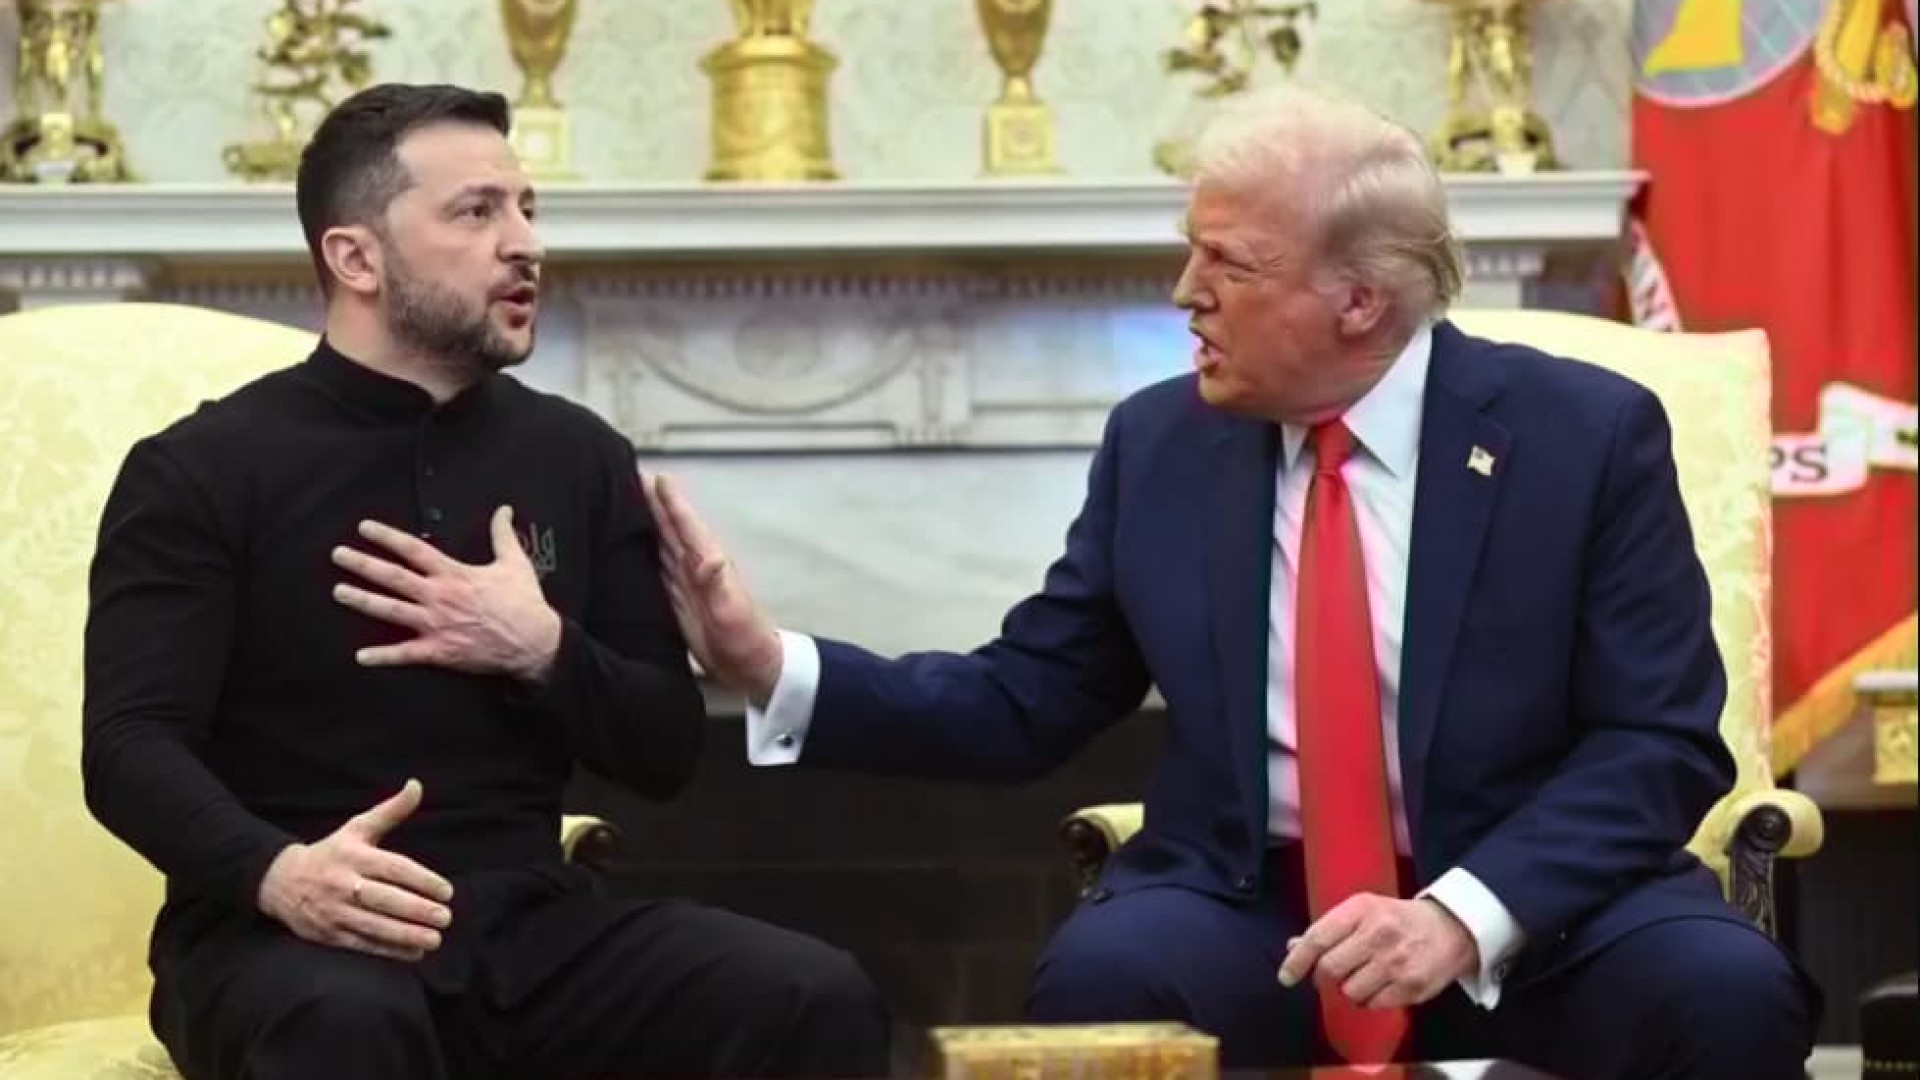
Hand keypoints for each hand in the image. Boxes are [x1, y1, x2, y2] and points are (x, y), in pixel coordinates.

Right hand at [256, 779, 455, 962]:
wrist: (280, 881)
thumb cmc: (331, 852)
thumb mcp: (357, 828)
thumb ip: (391, 811)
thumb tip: (417, 785)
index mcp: (353, 855)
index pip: (393, 868)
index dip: (422, 880)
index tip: (447, 890)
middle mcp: (343, 883)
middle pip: (384, 899)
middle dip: (417, 910)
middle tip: (445, 917)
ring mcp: (334, 911)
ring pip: (374, 925)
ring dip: (406, 934)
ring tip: (435, 939)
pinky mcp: (328, 934)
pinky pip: (362, 944)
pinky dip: (389, 950)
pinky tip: (414, 952)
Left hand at [331, 505, 561, 682]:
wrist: (534, 642)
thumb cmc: (524, 603)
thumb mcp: (515, 562)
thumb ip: (503, 534)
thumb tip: (504, 510)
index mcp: (454, 574)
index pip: (414, 550)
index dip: (387, 537)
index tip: (365, 529)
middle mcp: (440, 597)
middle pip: (393, 577)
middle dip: (363, 564)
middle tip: (338, 555)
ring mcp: (436, 625)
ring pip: (391, 611)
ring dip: (362, 601)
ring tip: (339, 592)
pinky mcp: (440, 651)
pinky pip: (406, 654)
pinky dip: (383, 656)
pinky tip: (361, 656)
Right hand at [642, 473, 782, 701]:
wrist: (751, 667)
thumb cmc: (745, 641)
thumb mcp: (732, 614)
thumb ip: (719, 585)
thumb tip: (711, 556)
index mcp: (707, 565)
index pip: (685, 527)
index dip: (671, 502)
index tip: (656, 478)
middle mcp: (696, 568)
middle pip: (669, 528)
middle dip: (652, 503)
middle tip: (630, 477)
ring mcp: (686, 583)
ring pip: (661, 544)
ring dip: (646, 523)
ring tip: (625, 502)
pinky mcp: (678, 600)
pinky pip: (657, 568)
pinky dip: (644, 552)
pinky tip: (631, 546)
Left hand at [1277, 895, 1477, 1009]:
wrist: (1450, 928)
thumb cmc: (1397, 919)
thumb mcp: (1362, 911)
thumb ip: (1328, 929)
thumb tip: (1292, 947)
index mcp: (1361, 909)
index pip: (1318, 938)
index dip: (1297, 960)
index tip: (1286, 976)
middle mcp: (1378, 934)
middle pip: (1330, 969)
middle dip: (1324, 976)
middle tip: (1331, 974)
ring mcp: (1396, 962)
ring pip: (1350, 991)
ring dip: (1349, 989)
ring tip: (1363, 976)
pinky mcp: (1411, 986)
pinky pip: (1373, 1005)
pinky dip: (1369, 1000)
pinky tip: (1380, 985)